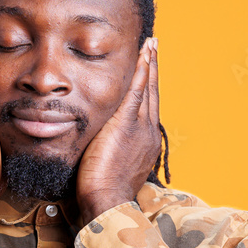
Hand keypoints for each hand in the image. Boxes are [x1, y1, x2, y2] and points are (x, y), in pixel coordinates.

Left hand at [76, 37, 159, 223]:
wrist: (105, 202)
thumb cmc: (101, 194)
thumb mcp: (108, 168)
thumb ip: (105, 152)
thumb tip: (93, 146)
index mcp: (145, 145)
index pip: (146, 109)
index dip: (147, 88)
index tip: (147, 71)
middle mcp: (148, 134)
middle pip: (152, 94)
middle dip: (152, 69)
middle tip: (153, 48)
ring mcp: (141, 128)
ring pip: (147, 89)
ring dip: (149, 64)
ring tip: (150, 44)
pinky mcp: (127, 125)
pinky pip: (138, 92)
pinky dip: (142, 72)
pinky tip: (142, 55)